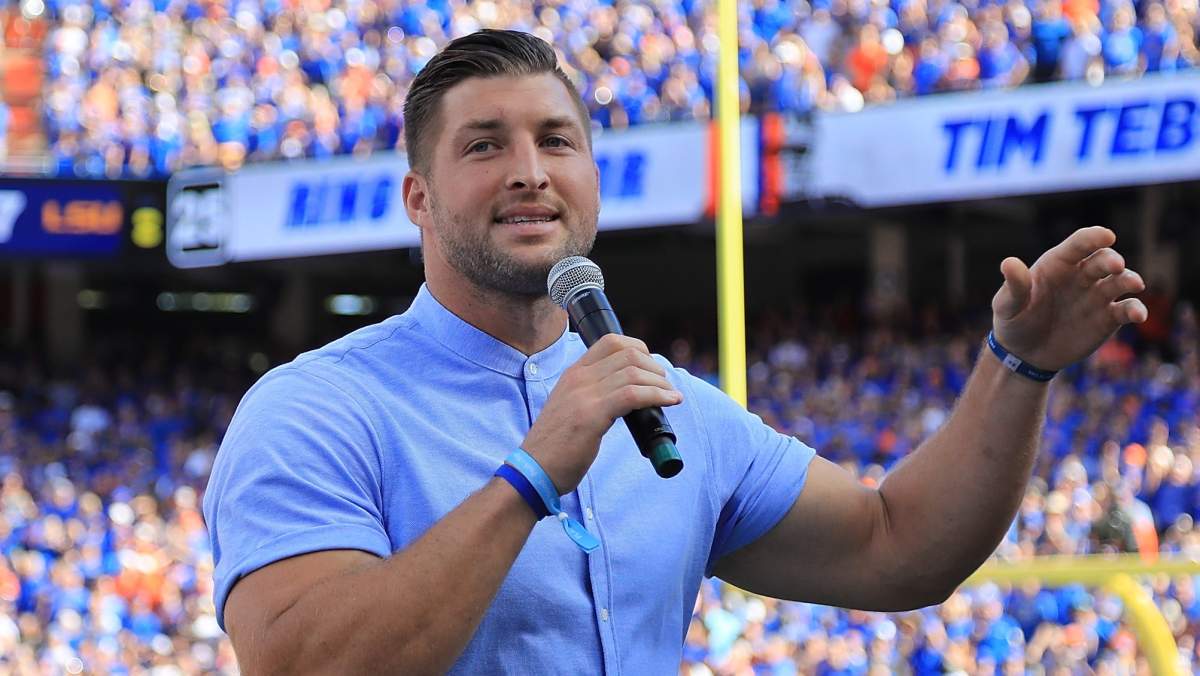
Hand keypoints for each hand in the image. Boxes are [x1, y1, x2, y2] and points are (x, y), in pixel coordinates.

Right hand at [522, 334, 683, 493]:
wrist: (533, 470)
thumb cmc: (555, 447)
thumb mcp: (570, 408)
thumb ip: (591, 395)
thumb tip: (626, 395)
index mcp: (573, 373)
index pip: (611, 341)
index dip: (639, 348)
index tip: (651, 368)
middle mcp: (578, 377)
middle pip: (628, 352)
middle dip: (654, 367)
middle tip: (664, 385)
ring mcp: (583, 394)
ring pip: (634, 372)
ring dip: (660, 383)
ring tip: (671, 396)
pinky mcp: (592, 415)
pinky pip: (633, 395)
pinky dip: (657, 396)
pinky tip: (669, 402)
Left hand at [991, 226, 1147, 371]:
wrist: (1025, 354)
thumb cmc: (1014, 321)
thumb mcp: (1007, 305)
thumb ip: (1014, 285)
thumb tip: (1009, 263)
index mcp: (1058, 264)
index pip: (1078, 244)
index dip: (1093, 237)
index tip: (1106, 235)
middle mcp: (1081, 275)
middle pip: (1102, 260)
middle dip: (1111, 260)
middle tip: (1116, 265)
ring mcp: (1097, 295)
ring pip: (1120, 281)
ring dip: (1129, 280)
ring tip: (1133, 285)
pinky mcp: (1108, 318)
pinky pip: (1126, 309)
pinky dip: (1135, 309)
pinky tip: (1138, 314)